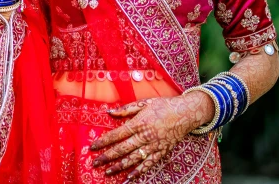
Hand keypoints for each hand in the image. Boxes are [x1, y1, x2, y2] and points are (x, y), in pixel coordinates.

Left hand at [90, 92, 213, 180]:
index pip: (116, 135)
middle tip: (94, 163)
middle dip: (107, 157)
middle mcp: (144, 137)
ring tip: (107, 172)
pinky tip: (129, 178)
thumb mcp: (143, 103)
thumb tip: (109, 112)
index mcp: (138, 123)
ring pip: (133, 159)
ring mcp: (153, 146)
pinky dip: (138, 172)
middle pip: (122, 149)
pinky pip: (148, 164)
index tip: (92, 147)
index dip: (103, 142)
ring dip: (119, 166)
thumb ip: (126, 109)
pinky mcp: (161, 152)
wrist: (186, 113)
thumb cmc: (163, 105)